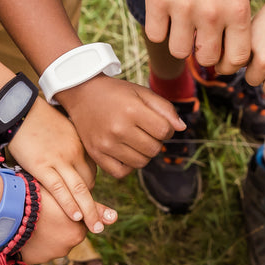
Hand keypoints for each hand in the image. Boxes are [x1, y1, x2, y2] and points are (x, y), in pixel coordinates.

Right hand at [9, 100, 111, 232]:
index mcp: (80, 143)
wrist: (19, 109)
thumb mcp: (61, 128)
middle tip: (101, 221)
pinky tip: (76, 216)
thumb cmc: (36, 118)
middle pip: (89, 182)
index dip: (88, 187)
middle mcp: (74, 152)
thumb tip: (70, 159)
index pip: (91, 172)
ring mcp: (59, 160)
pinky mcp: (42, 166)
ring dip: (89, 211)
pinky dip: (70, 204)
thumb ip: (69, 145)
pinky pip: (60, 189)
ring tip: (96, 228)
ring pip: (80, 189)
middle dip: (93, 203)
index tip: (83, 198)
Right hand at [15, 179, 108, 264]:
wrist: (12, 209)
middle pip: (67, 235)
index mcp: (79, 230)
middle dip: (59, 226)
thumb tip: (116, 218)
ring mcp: (52, 254)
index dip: (68, 214)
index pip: (78, 223)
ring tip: (34, 221)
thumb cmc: (41, 196)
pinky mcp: (37, 260)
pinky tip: (27, 232)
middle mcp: (69, 245)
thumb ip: (94, 207)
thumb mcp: (70, 196)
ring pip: (53, 243)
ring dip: (47, 236)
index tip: (56, 209)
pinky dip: (35, 244)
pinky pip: (39, 252)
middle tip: (44, 213)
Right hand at [57, 75, 184, 177]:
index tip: (156, 122)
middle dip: (155, 141)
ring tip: (135, 140)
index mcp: (132, 110)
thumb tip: (181, 128)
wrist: (82, 94)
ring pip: (141, 163)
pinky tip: (125, 152)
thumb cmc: (116, 93)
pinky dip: (128, 166)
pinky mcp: (96, 155)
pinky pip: (122, 172)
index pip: (165, 131)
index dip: (166, 128)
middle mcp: (118, 129)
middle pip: (154, 149)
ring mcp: (106, 144)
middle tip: (144, 130)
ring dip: (143, 154)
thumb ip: (165, 108)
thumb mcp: (141, 92)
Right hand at [144, 0, 251, 73]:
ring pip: (179, 51)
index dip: (228, 64)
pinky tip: (165, 14)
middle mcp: (212, 13)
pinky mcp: (158, 0)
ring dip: (180, 42)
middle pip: (205, 58)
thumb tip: (224, 56)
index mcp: (237, 10)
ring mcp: (183, 8)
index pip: (236, 59)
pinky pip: (156, 35)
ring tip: (181, 24)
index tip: (221, 58)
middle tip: (199, 40)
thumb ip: (233, 22)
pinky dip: (159, 28)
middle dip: (202, 52)